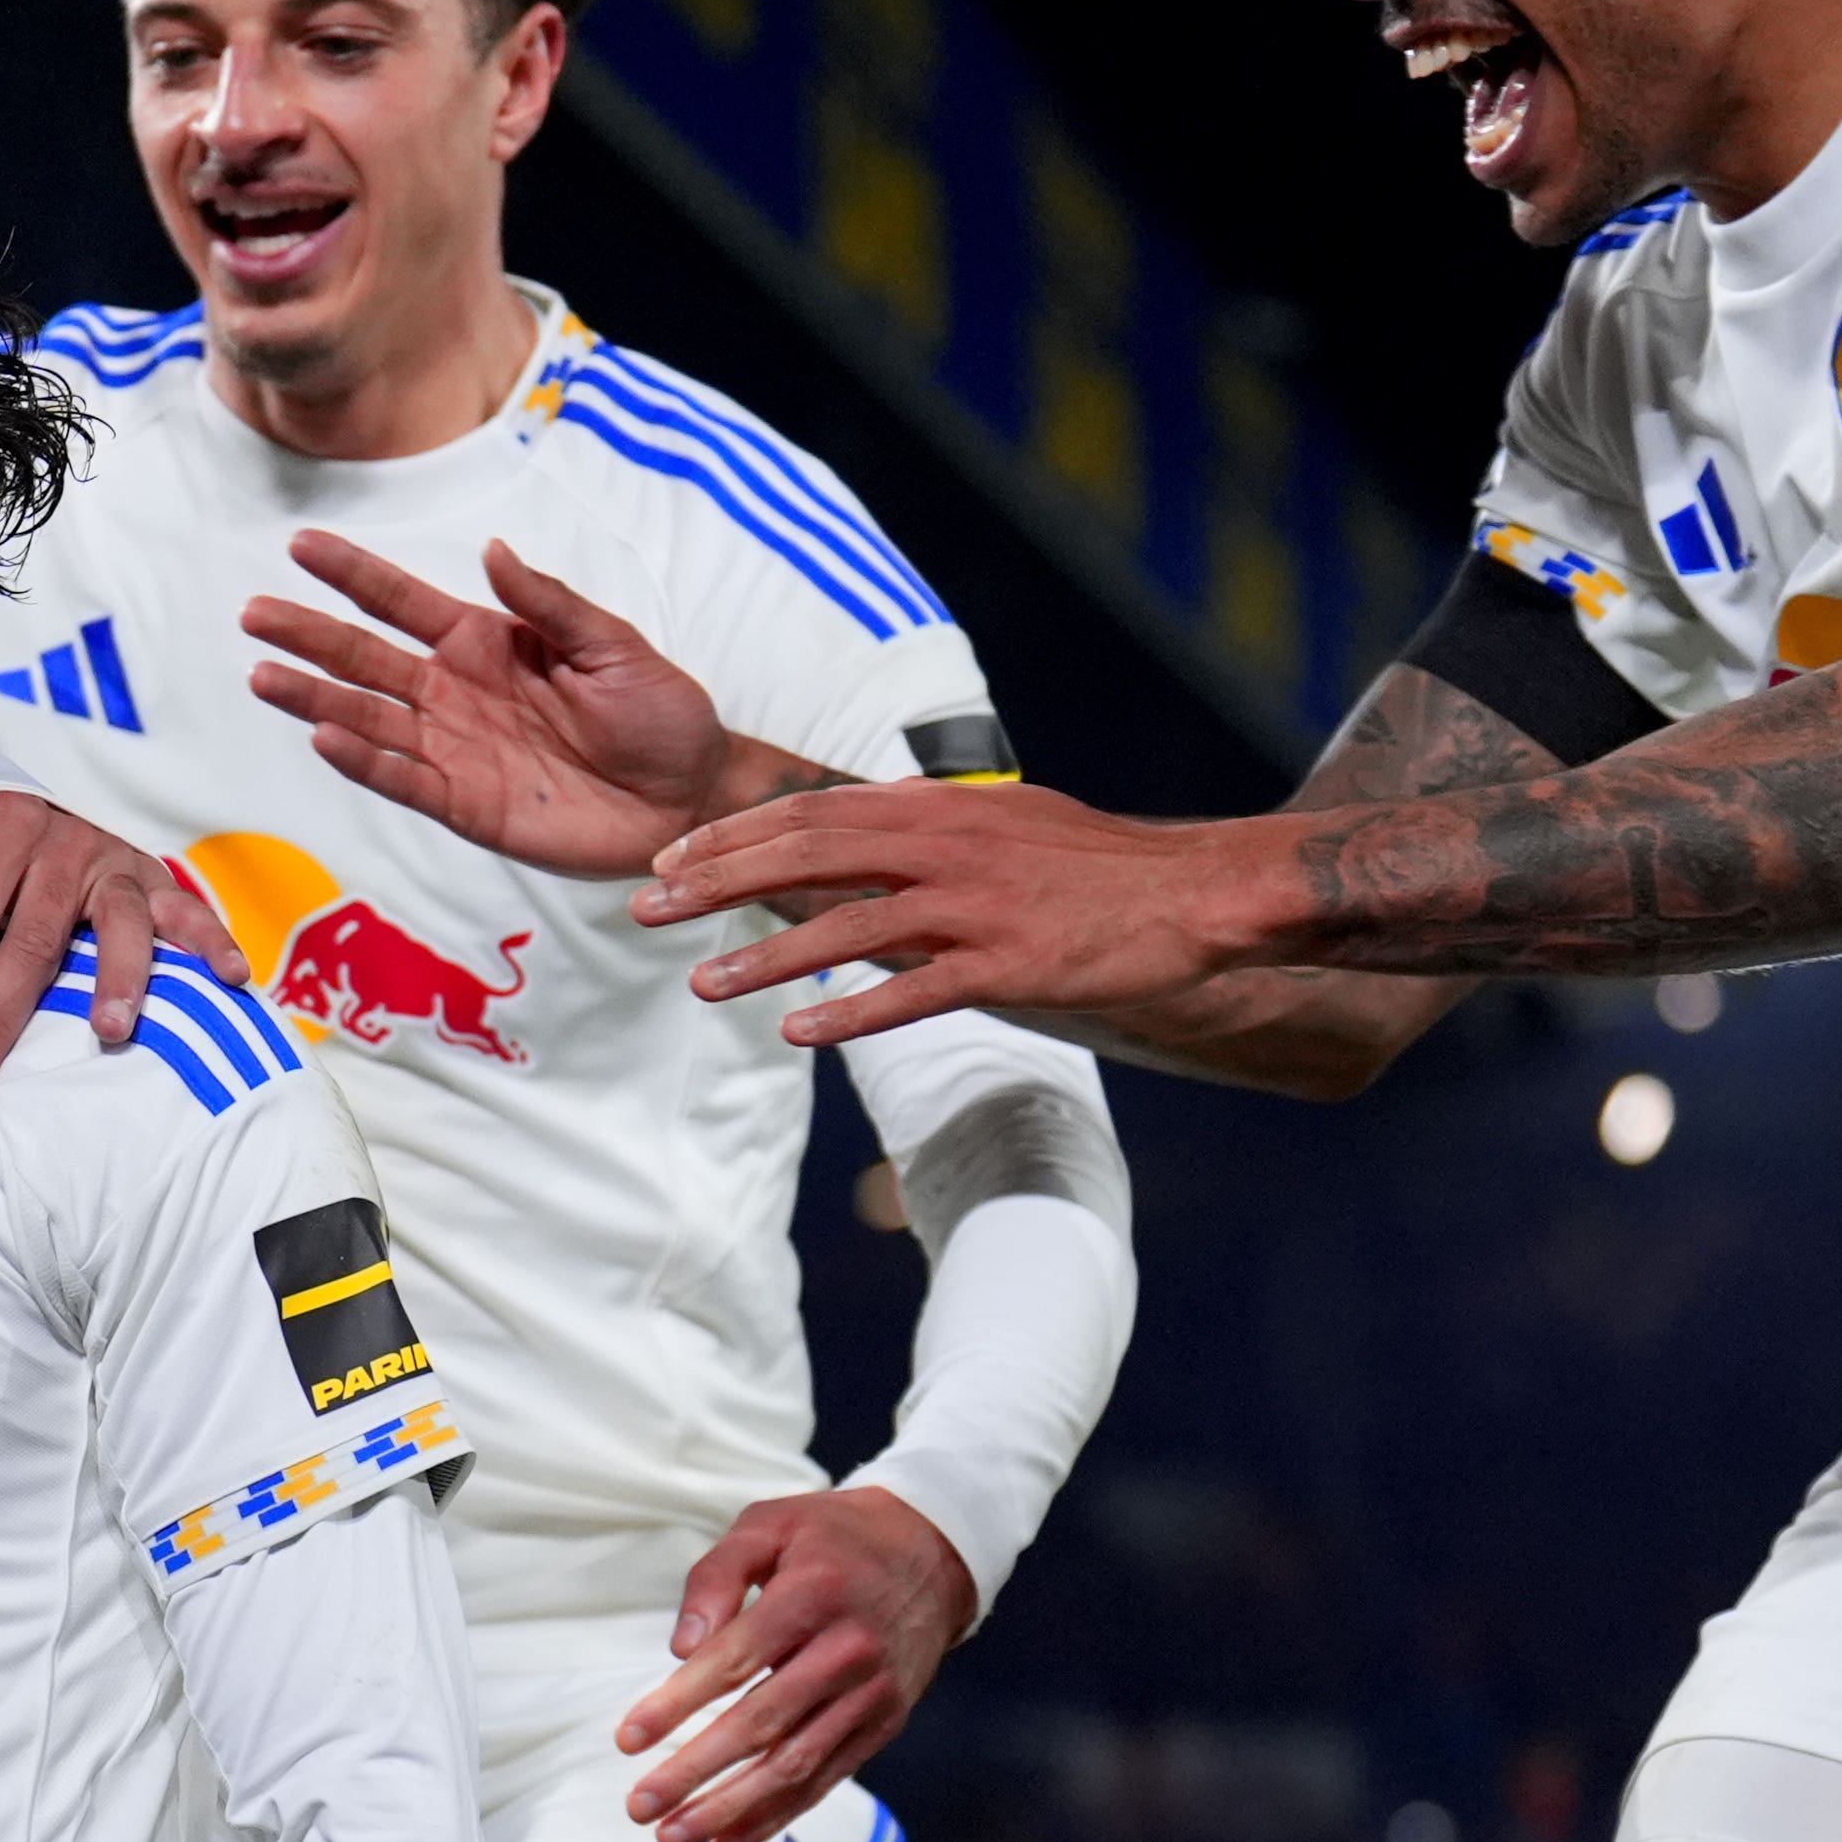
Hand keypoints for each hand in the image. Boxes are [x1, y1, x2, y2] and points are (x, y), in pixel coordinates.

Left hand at [0, 789, 231, 1098]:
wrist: (10, 797)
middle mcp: (61, 840)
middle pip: (31, 938)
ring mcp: (112, 861)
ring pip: (119, 924)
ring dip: (119, 977)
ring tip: (109, 1031)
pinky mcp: (151, 879)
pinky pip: (189, 909)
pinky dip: (212, 942)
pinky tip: (232, 978)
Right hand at [240, 531, 806, 879]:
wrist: (688, 798)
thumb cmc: (660, 713)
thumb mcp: (612, 645)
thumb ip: (549, 604)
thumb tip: (492, 550)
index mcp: (487, 642)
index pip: (402, 602)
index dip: (354, 575)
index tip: (302, 545)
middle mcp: (456, 692)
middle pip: (365, 659)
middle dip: (309, 637)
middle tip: (254, 614)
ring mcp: (454, 749)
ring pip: (368, 719)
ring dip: (315, 700)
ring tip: (263, 677)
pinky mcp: (465, 805)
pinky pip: (403, 779)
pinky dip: (364, 761)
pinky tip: (326, 737)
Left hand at [627, 1485, 970, 1841]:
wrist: (934, 1554)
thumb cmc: (832, 1538)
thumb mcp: (768, 1525)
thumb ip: (717, 1576)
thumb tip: (680, 1649)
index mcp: (812, 1596)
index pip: (733, 1662)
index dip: (676, 1704)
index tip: (627, 1740)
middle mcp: (847, 1651)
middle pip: (761, 1724)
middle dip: (694, 1772)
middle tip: (639, 1806)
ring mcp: (870, 1694)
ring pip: (794, 1764)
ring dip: (730, 1808)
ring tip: (672, 1837)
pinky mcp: (883, 1723)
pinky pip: (825, 1779)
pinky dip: (776, 1814)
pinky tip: (727, 1839)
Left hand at [630, 780, 1290, 1052]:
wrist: (1192, 892)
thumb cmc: (1095, 864)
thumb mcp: (1003, 820)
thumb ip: (927, 824)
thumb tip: (862, 825)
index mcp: (939, 807)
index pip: (813, 813)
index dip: (735, 837)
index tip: (671, 860)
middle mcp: (946, 846)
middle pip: (809, 857)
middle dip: (720, 883)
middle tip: (649, 908)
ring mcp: (976, 906)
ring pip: (847, 928)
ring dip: (767, 959)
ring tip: (704, 985)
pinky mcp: (1009, 963)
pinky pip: (914, 991)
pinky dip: (853, 1013)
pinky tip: (800, 1033)